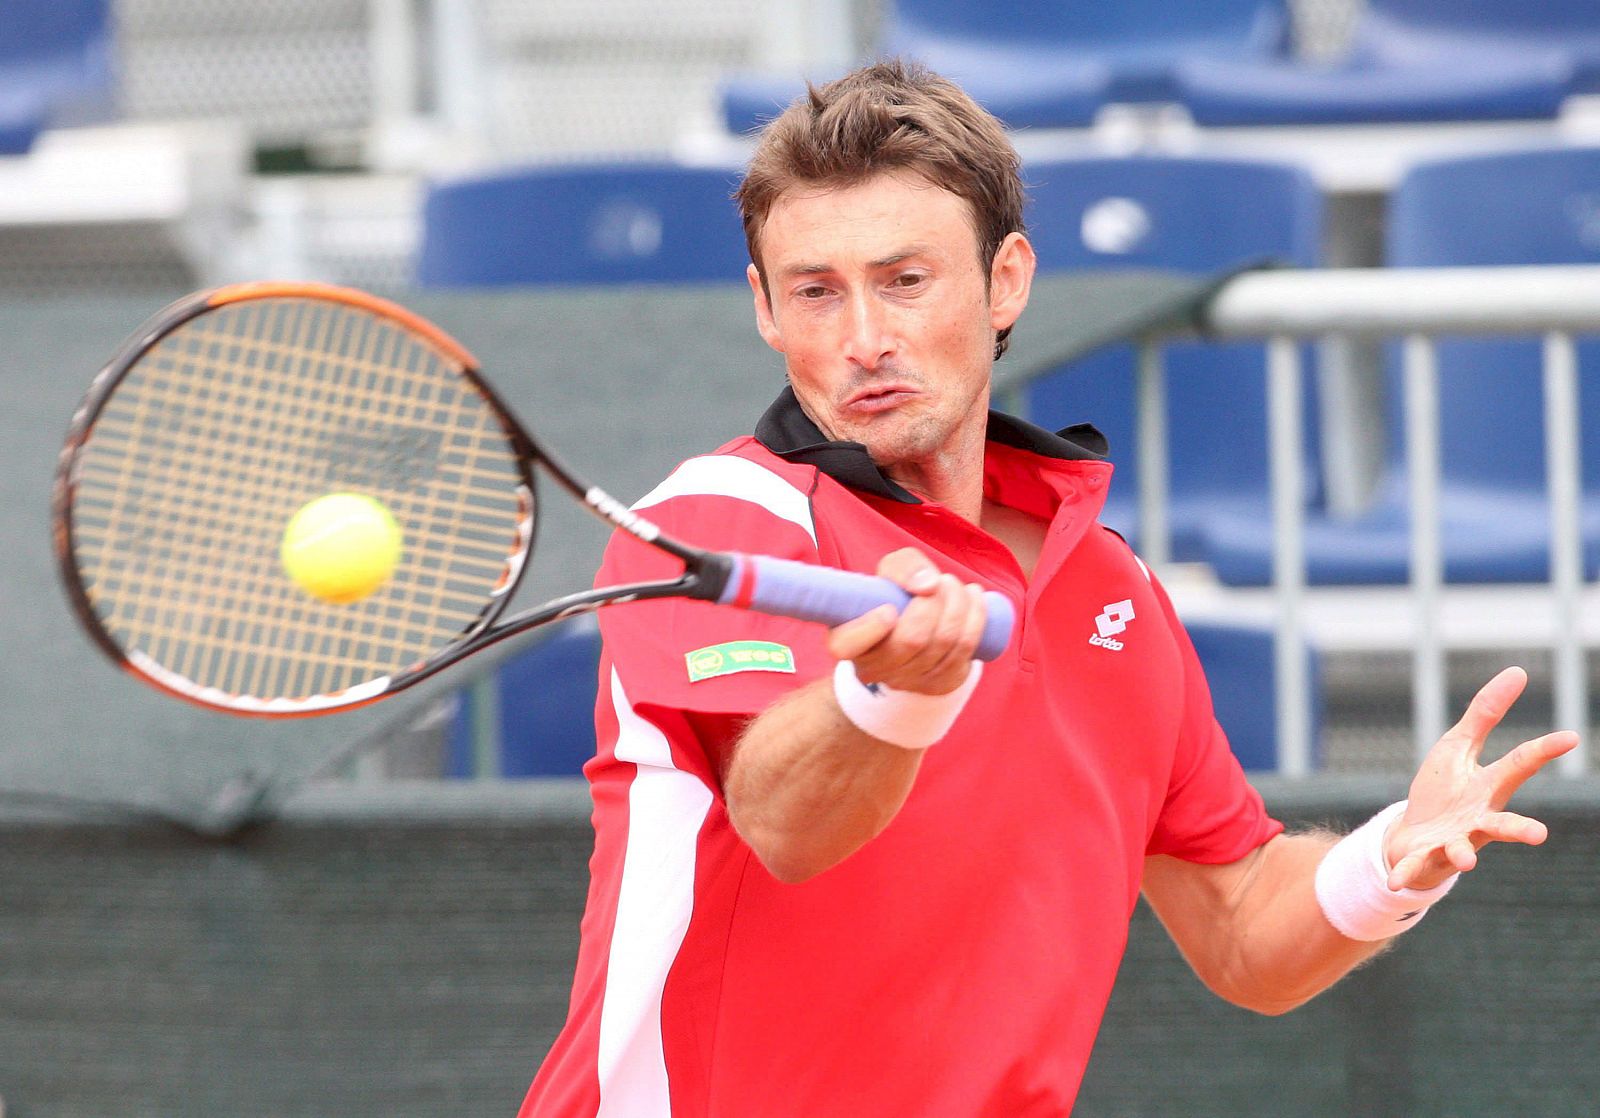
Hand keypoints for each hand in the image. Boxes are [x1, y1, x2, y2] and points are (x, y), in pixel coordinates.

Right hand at [825, 547, 986, 695]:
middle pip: (912, 640)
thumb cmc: (894, 596)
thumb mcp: (888, 574)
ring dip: (959, 604)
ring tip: (956, 585)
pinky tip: (975, 597)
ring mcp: (907, 682)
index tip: (890, 608)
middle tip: (940, 581)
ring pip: (944, 642)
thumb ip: (902, 567)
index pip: (848, 645)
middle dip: (935, 602)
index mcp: (846, 642)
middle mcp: (873, 669)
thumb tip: (928, 585)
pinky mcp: (939, 684)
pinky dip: (976, 618)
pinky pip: (965, 651)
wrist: (915, 625)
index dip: (871, 627)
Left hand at [1384, 666, 1578, 890]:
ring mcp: (1453, 840)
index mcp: (1488, 788)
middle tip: (1539, 835)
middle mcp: (1477, 819)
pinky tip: (1393, 881)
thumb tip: (1517, 672)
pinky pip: (1414, 867)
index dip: (1542, 749)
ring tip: (1467, 860)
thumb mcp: (1459, 745)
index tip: (1571, 736)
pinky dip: (1405, 873)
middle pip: (1503, 823)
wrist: (1413, 836)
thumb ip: (1485, 712)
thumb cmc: (1444, 790)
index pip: (1518, 765)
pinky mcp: (1424, 856)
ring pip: (1465, 850)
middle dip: (1520, 829)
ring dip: (1465, 854)